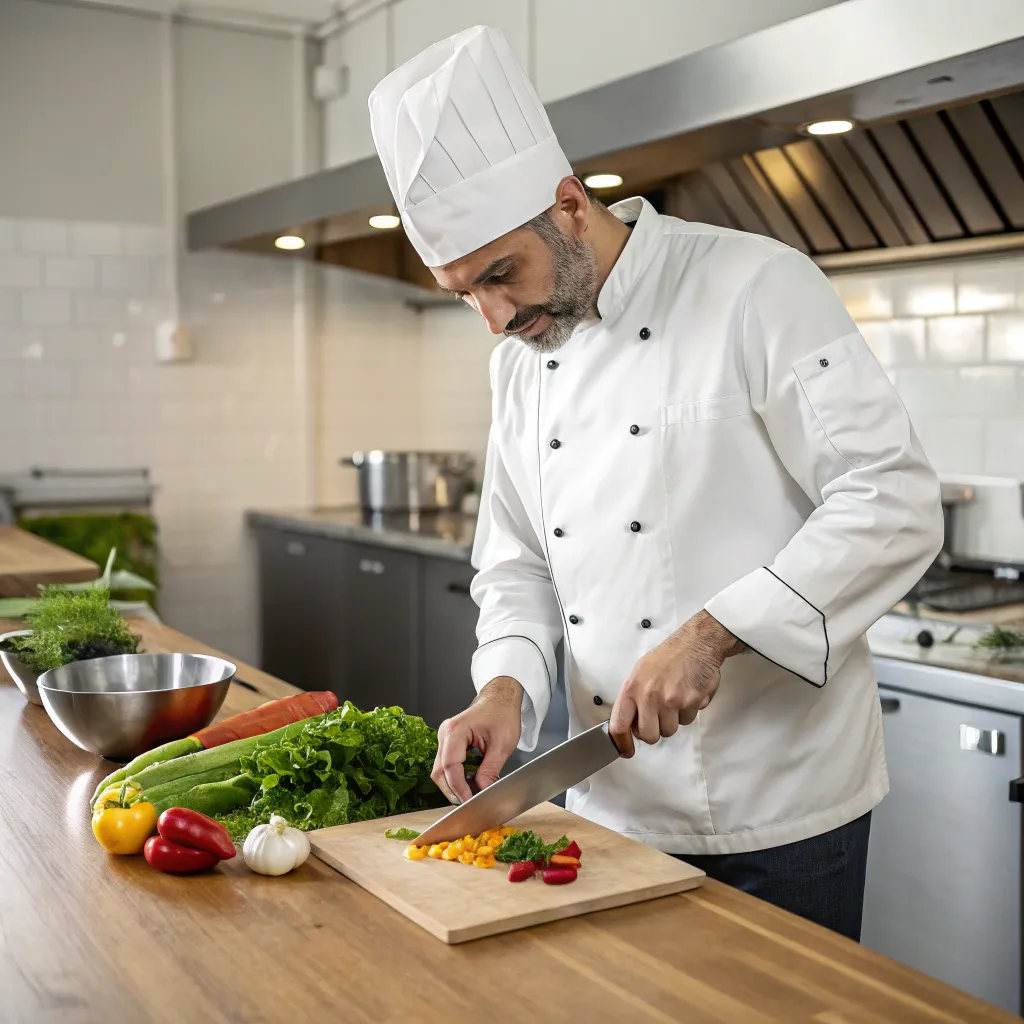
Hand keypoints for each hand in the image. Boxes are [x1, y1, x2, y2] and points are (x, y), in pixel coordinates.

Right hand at [431, 676, 522, 803]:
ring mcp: (444, 738)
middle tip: (470, 802)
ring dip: (454, 785)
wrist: (500, 699)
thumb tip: (483, 790)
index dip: (458, 787)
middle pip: (439, 771)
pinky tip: (470, 783)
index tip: (469, 801)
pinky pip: (446, 765)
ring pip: (441, 770)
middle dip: (453, 790)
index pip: (450, 766)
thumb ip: (490, 769)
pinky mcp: (449, 743)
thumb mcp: (502, 744)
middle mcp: (445, 734)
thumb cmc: (502, 714)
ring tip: (472, 794)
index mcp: (455, 730)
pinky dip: (456, 777)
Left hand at [609, 611, 742, 756]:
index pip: (619, 725)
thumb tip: (628, 723)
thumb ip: (633, 698)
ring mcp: (671, 700)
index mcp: (632, 688)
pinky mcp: (691, 702)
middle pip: (649, 736)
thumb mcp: (640, 672)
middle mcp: (649, 696)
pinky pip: (688, 720)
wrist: (696, 644)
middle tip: (659, 716)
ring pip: (670, 730)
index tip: (626, 751)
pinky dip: (689, 710)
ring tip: (675, 698)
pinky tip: (688, 693)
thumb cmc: (668, 657)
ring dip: (674, 719)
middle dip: (655, 730)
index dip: (622, 743)